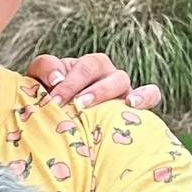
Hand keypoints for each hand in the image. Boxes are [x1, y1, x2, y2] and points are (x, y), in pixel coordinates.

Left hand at [26, 52, 161, 111]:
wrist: (66, 129)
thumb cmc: (54, 104)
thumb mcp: (39, 83)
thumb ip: (44, 69)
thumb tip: (57, 78)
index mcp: (82, 66)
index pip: (73, 62)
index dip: (64, 77)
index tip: (52, 99)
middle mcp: (103, 73)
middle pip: (96, 66)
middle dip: (78, 84)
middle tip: (68, 104)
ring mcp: (121, 88)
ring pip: (121, 79)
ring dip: (103, 91)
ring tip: (87, 105)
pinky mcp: (136, 106)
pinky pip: (151, 94)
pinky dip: (145, 96)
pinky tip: (132, 105)